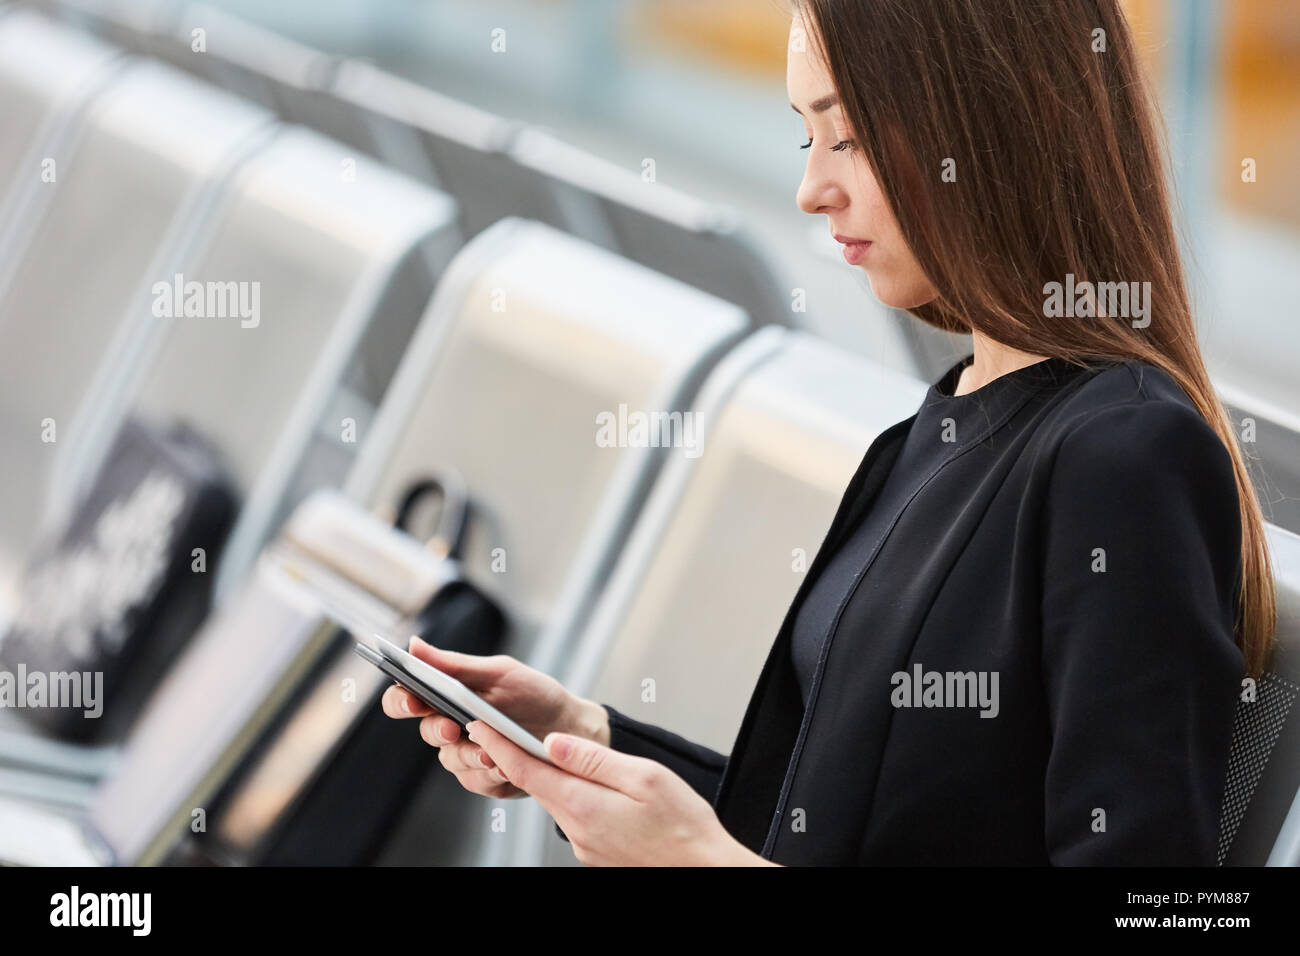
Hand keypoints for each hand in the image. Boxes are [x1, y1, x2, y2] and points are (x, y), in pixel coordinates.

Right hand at [381, 636, 608, 799]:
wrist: (571, 727)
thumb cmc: (534, 694)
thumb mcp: (499, 672)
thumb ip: (455, 665)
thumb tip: (414, 645)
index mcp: (449, 695)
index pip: (408, 698)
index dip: (402, 700)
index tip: (413, 700)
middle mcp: (452, 726)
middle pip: (426, 732)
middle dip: (438, 730)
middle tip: (454, 728)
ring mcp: (467, 753)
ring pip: (450, 760)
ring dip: (470, 754)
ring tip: (493, 750)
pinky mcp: (484, 778)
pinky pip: (474, 781)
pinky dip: (490, 773)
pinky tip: (506, 765)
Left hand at [465, 719, 776, 865]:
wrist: (704, 868)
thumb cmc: (683, 825)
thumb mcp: (643, 777)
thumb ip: (593, 758)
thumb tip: (553, 742)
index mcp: (583, 805)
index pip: (525, 770)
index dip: (498, 744)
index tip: (479, 724)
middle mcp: (576, 829)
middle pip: (538, 784)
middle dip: (520, 756)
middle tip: (507, 727)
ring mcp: (585, 845)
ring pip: (557, 799)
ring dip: (551, 776)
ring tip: (556, 751)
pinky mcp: (596, 852)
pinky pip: (575, 815)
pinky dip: (573, 795)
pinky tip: (593, 786)